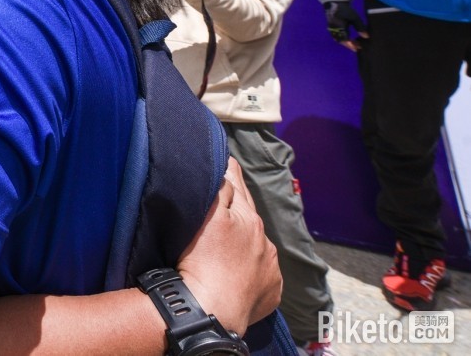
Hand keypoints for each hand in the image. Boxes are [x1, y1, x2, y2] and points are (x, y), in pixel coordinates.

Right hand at [177, 158, 280, 335]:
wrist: (209, 311)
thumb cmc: (200, 262)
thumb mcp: (205, 217)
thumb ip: (220, 190)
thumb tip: (229, 171)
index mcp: (249, 220)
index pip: (238, 187)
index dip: (231, 173)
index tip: (229, 161)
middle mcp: (265, 243)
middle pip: (249, 218)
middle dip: (239, 210)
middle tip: (226, 204)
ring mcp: (270, 270)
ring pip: (257, 248)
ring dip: (247, 243)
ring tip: (229, 248)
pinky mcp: (270, 293)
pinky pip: (262, 276)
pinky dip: (252, 271)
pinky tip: (239, 274)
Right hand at [324, 0, 367, 51]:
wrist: (334, 2)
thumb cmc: (345, 10)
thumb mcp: (355, 18)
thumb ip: (360, 27)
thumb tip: (366, 37)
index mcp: (339, 28)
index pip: (345, 39)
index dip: (351, 45)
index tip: (357, 49)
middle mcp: (334, 30)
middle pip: (341, 41)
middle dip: (349, 45)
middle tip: (358, 47)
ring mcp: (331, 29)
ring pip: (338, 39)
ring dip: (346, 42)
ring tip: (354, 43)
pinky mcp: (331, 27)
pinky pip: (336, 36)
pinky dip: (343, 38)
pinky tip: (348, 38)